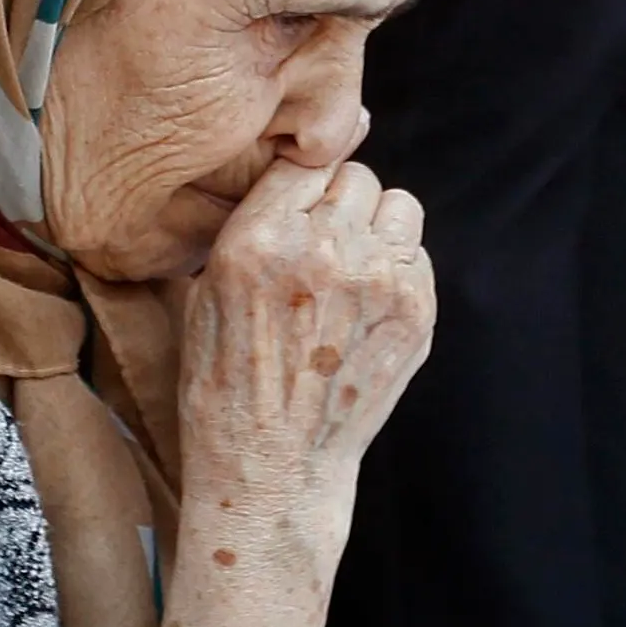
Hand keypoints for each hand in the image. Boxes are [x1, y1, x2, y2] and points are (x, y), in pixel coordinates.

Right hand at [170, 161, 434, 560]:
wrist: (272, 466)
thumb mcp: (207, 292)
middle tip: (324, 247)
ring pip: (398, 205)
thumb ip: (254, 227)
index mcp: (258, 240)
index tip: (299, 206)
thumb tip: (297, 174)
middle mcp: (323, 250)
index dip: (301, 183)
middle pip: (355, 175)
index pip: (302, 160)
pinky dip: (398, 270)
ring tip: (352, 271)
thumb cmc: (227, 382)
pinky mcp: (415, 311)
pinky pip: (417, 254)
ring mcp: (377, 281)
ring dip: (377, 228)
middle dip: (340, 205)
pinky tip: (367, 309)